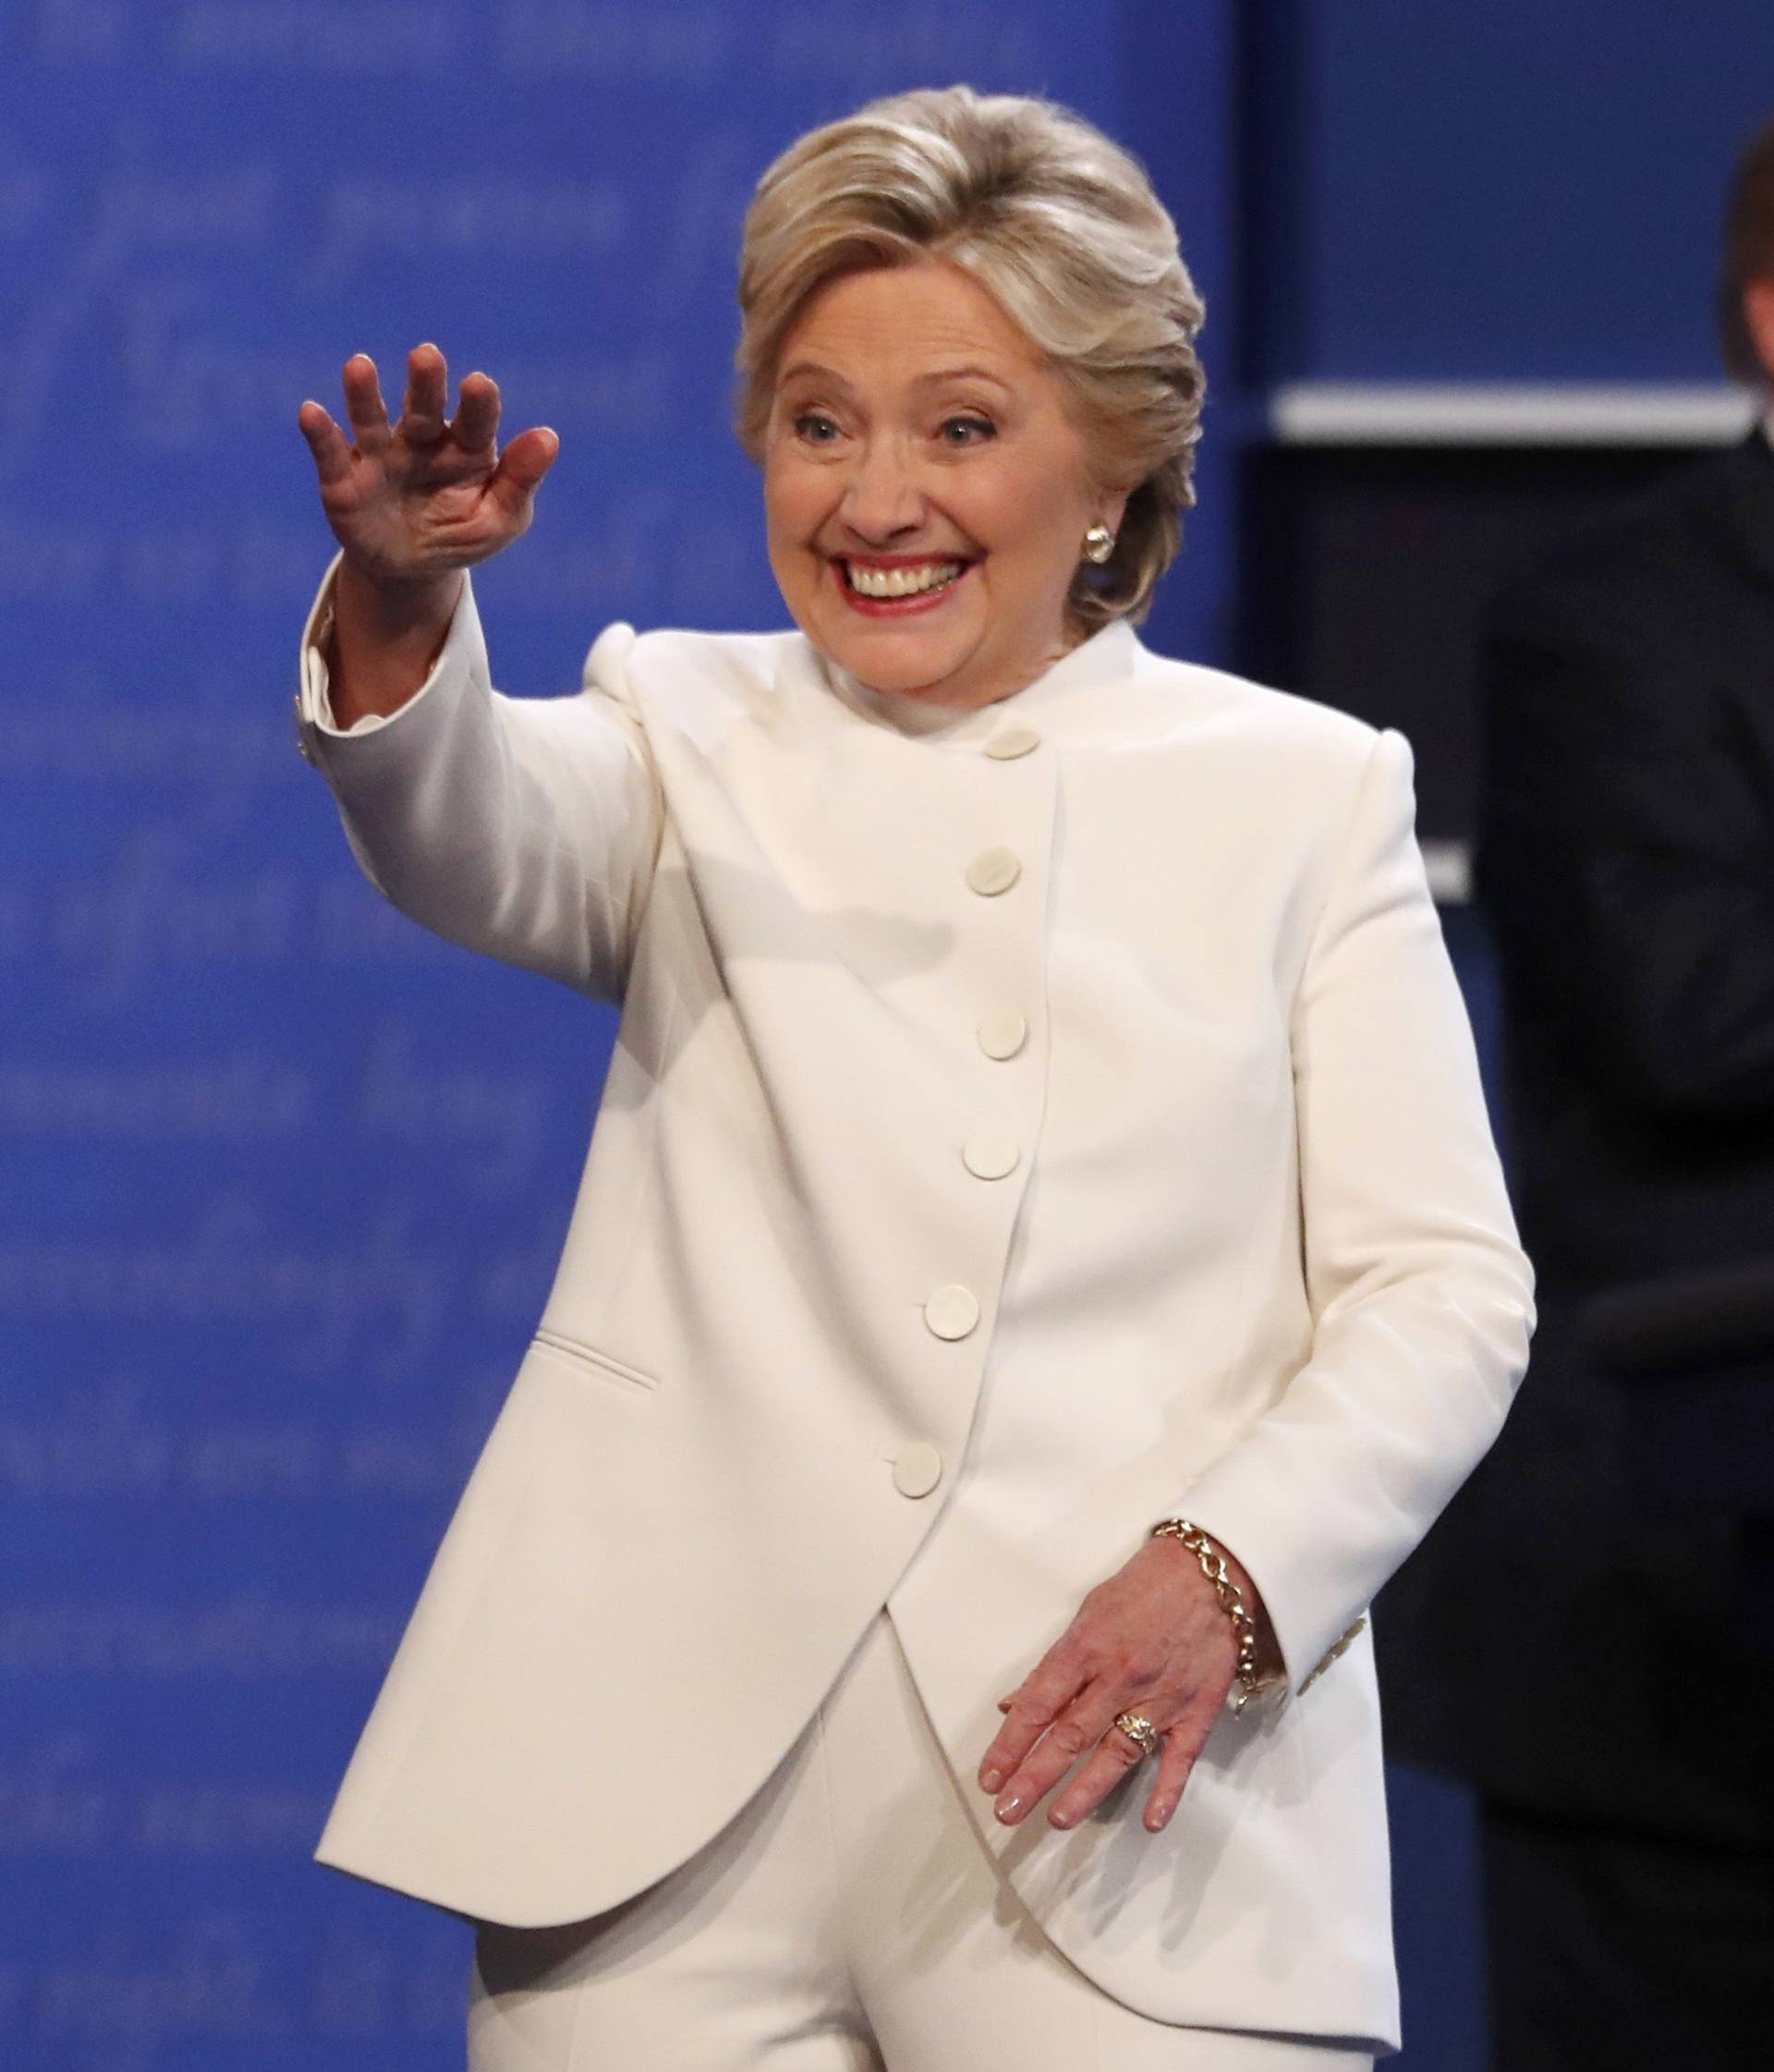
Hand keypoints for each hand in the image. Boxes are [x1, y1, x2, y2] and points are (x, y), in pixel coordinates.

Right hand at [297, 343, 559, 589]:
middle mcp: (420, 441)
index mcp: (465, 449)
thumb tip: (549, 437)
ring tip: (360, 366)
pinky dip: (321, 434)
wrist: (410, 571)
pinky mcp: (343, 479)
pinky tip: (312, 412)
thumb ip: (519, 481)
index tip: (479, 384)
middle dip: (424, 385)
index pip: (475, 422)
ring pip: (371, 420)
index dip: (478, 405)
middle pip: (423, 409)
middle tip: (427, 356)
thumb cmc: (461, 533)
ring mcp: (379, 456)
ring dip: (365, 395)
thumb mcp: (499, 519)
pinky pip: (331, 454)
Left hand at [976, 1533, 1265, 1834]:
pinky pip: (1180, 1759)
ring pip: (1117, 1753)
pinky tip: (1151, 1822)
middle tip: (1008, 1810)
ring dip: (1085, 1791)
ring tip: (1057, 1820)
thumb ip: (1054, 1666)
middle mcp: (1119, 1677)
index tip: (991, 1776)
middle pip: (1070, 1735)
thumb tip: (1015, 1704)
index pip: (1038, 1705)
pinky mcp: (1196, 1712)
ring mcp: (1160, 1698)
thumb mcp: (1087, 1615)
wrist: (1209, 1575)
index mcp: (1086, 1648)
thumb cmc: (1141, 1589)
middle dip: (1035, 1777)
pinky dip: (1167, 1792)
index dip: (1010, 1744)